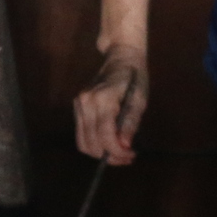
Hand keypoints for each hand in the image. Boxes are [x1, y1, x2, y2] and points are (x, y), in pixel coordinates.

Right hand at [74, 46, 147, 165]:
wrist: (121, 58)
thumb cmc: (134, 78)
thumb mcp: (139, 99)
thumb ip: (131, 122)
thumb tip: (125, 145)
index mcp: (103, 98)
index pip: (105, 134)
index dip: (117, 151)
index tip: (131, 155)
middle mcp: (86, 102)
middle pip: (91, 142)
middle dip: (109, 156)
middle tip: (127, 157)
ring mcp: (79, 104)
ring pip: (83, 142)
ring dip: (100, 153)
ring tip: (119, 153)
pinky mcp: (77, 107)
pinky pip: (82, 134)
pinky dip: (94, 144)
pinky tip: (109, 143)